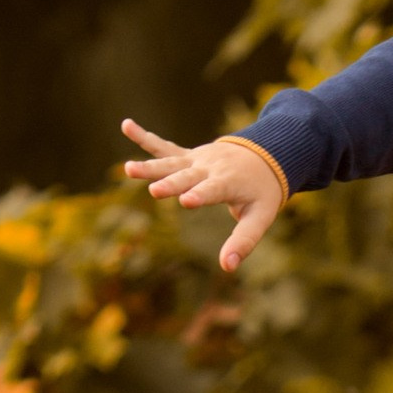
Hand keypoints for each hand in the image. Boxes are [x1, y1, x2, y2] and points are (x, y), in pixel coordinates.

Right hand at [121, 121, 285, 272]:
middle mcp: (210, 169)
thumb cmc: (262, 193)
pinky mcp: (188, 156)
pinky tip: (126, 125)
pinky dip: (144, 137)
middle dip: (171, 184)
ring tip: (128, 169)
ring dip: (150, 166)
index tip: (187, 200)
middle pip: (187, 177)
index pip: (212, 190)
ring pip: (171, 163)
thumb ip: (243, 242)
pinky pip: (164, 146)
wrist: (266, 156)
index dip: (200, 195)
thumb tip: (227, 267)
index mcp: (228, 183)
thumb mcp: (260, 218)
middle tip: (154, 191)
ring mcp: (197, 160)